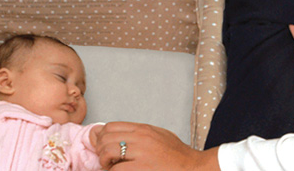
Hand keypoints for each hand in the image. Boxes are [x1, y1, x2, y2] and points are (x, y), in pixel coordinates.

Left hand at [95, 122, 218, 170]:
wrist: (193, 168)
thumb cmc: (176, 156)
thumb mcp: (158, 136)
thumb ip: (136, 134)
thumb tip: (110, 133)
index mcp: (144, 129)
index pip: (110, 126)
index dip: (102, 138)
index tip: (105, 148)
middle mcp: (141, 138)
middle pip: (105, 138)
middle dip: (100, 151)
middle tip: (107, 161)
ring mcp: (142, 153)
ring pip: (107, 152)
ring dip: (105, 163)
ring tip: (112, 168)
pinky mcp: (141, 169)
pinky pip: (116, 170)